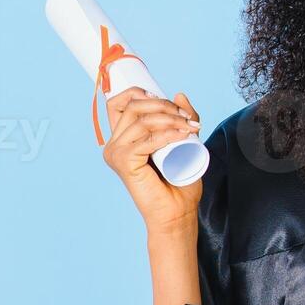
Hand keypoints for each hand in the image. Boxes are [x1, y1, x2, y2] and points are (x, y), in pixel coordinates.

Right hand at [101, 87, 203, 235]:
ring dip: (170, 119)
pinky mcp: (123, 162)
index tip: (169, 102)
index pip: (119, 102)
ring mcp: (116, 153)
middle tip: (187, 118)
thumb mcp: (185, 141)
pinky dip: (167, 134)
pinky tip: (182, 135)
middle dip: (163, 105)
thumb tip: (179, 94)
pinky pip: (145, 139)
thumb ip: (182, 119)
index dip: (140, 93)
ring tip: (191, 128)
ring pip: (141, 120)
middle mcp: (114, 143)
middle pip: (133, 106)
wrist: (177, 211)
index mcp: (122, 137)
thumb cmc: (179, 181)